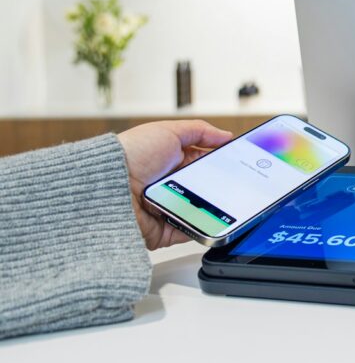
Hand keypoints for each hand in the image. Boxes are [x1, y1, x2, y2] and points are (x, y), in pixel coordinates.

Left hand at [117, 120, 233, 249]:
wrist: (107, 187)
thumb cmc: (131, 155)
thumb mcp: (169, 131)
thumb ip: (200, 131)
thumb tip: (226, 136)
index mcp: (172, 162)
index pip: (205, 163)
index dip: (222, 164)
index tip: (240, 165)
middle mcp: (171, 186)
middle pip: (208, 188)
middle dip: (222, 186)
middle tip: (238, 183)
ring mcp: (170, 209)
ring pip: (204, 211)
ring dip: (214, 207)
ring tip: (226, 200)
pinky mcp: (166, 231)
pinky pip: (192, 231)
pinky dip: (203, 227)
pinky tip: (213, 219)